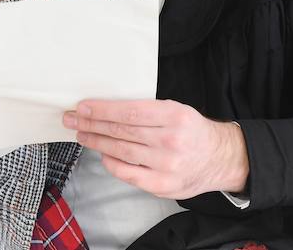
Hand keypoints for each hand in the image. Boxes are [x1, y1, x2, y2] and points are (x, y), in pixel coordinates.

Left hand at [63, 99, 248, 198]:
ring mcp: (166, 165)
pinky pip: (129, 173)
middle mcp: (170, 140)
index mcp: (174, 116)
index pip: (130, 111)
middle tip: (72, 118)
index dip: (102, 109)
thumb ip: (148, 110)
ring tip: (82, 134)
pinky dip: (112, 163)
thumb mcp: (177, 110)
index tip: (83, 107)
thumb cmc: (192, 131)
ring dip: (97, 142)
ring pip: (121, 151)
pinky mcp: (163, 185)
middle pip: (122, 131)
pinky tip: (101, 154)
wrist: (220, 158)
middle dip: (92, 123)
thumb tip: (108, 108)